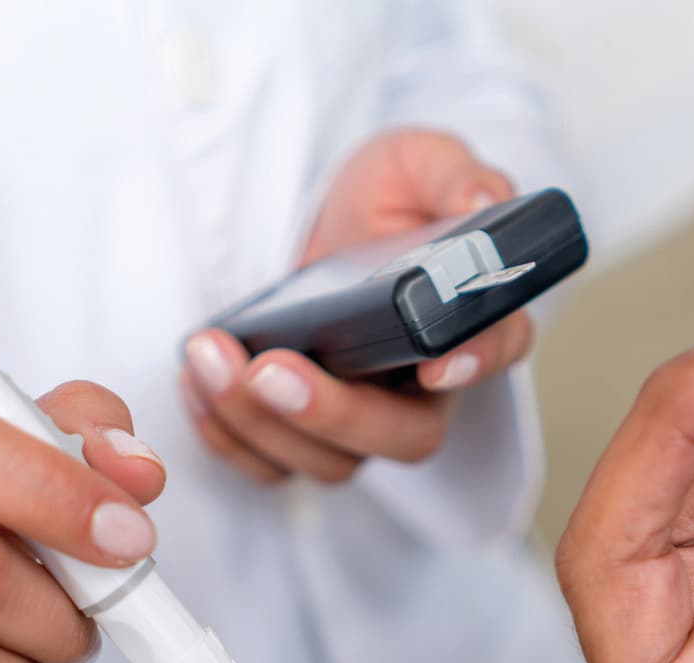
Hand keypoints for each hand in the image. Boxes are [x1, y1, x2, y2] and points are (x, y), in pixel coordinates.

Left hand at [182, 128, 535, 483]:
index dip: (474, 363)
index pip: (497, 350)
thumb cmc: (384, 199)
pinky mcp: (308, 435)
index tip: (437, 364)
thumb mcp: (417, 163)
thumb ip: (452, 173)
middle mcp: (428, 390)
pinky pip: (274, 467)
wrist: (324, 224)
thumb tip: (480, 197)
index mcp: (473, 321)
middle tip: (270, 369)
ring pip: (332, 462)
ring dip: (262, 422)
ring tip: (211, 355)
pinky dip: (229, 438)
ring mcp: (368, 422)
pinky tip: (196, 384)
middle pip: (404, 436)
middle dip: (332, 413)